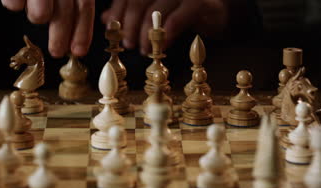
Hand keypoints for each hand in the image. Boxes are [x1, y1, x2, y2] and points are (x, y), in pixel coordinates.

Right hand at [2, 0, 94, 57]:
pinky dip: (15, 4)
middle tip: (57, 51)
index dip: (82, 30)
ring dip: (39, 15)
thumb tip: (75, 39)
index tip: (78, 51)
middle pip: (66, 7)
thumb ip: (70, 3)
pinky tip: (17, 3)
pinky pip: (14, 1)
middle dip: (62, 33)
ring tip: (38, 15)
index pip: (83, 3)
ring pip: (42, 7)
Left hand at [101, 0, 227, 54]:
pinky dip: (165, 35)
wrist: (215, 12)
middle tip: (128, 44)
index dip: (117, 13)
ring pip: (155, 11)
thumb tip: (105, 18)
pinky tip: (160, 47)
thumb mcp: (152, 10)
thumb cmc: (180, 10)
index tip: (112, 31)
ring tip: (143, 49)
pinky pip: (177, 19)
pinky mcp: (198, 3)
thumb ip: (130, 12)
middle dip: (129, 25)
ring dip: (146, 34)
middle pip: (138, 1)